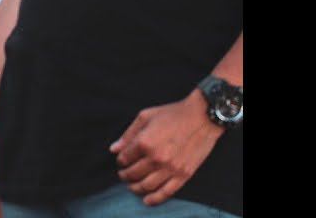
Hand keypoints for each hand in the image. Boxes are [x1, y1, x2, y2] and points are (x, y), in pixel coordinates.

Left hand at [110, 90, 223, 205]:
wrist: (202, 118)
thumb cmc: (172, 114)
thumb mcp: (145, 117)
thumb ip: (128, 134)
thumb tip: (113, 150)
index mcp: (144, 142)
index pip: (124, 159)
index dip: (121, 161)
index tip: (122, 160)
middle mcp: (156, 158)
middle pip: (133, 174)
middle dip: (125, 176)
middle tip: (124, 175)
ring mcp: (171, 168)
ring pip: (147, 186)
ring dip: (135, 188)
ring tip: (132, 186)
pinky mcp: (184, 175)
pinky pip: (167, 192)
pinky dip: (154, 199)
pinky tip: (147, 200)